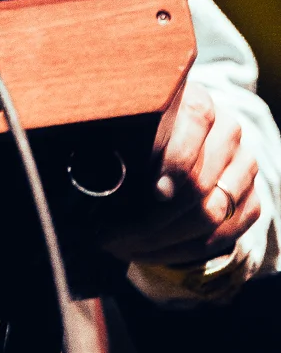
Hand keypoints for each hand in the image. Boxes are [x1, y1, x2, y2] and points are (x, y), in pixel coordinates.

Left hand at [104, 81, 259, 265]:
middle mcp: (226, 129)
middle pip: (202, 179)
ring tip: (127, 247)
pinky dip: (191, 248)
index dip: (176, 159)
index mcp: (195, 101)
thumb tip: (101, 170)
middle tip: (115, 235)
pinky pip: (229, 230)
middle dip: (157, 216)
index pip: (195, 121)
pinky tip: (158, 252)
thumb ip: (114, 140)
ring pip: (215, 210)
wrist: (170, 148)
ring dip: (167, 237)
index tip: (156, 191)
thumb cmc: (135, 135)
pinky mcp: (251, 196)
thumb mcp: (120, 128)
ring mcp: (244, 164)